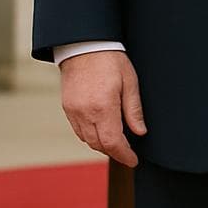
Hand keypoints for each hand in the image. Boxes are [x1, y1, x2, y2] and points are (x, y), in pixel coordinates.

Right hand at [58, 50, 146, 166]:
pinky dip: (90, 136)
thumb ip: (134, 110)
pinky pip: (78, 131)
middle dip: (115, 152)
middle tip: (128, 153)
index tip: (134, 161)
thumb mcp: (130, 82)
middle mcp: (85, 113)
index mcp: (103, 107)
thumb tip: (140, 132)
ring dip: (102, 145)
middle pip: (99, 145)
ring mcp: (73, 111)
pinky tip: (101, 131)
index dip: (124, 155)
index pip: (113, 142)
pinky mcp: (67, 108)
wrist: (84, 46)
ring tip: (117, 142)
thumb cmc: (111, 60)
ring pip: (87, 140)